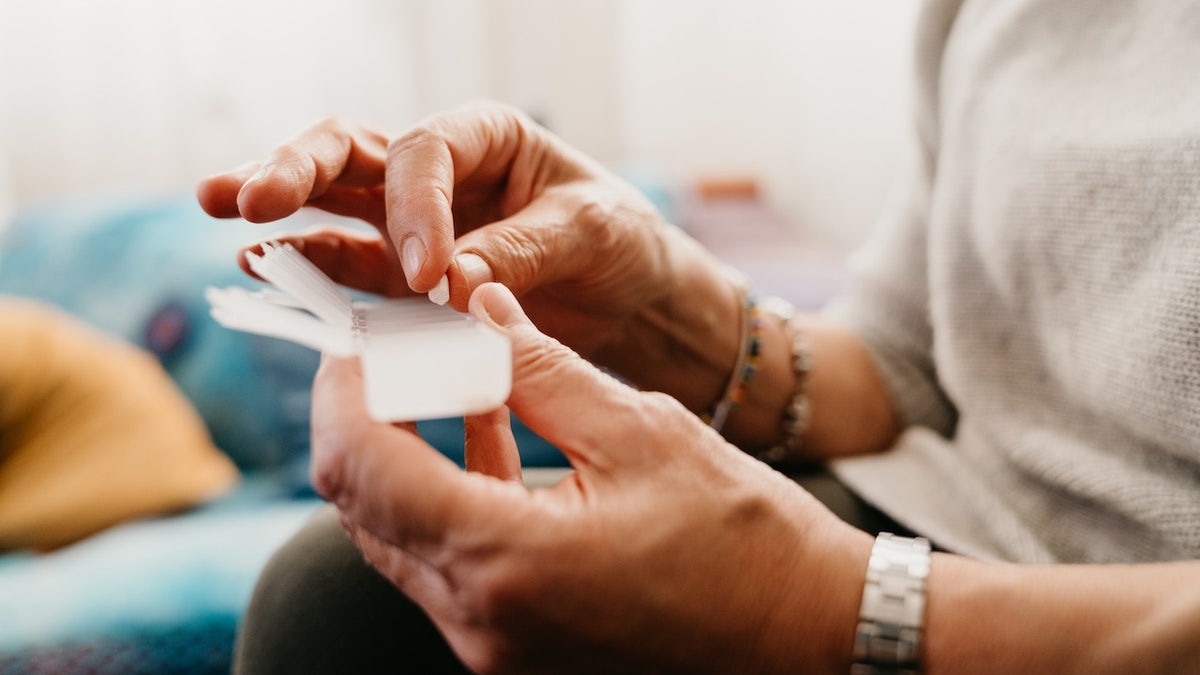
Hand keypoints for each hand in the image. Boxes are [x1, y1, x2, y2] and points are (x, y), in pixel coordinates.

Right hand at [197, 102, 711, 362]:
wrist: (633, 299)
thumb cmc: (620, 244)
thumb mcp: (590, 234)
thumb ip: (520, 252)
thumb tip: (449, 285)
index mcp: (486, 136)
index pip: (425, 153)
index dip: (415, 207)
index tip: (428, 274)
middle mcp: (440, 172)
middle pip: (351, 153)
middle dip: (297, 169)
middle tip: (250, 198)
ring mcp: (412, 222)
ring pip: (331, 201)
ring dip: (277, 210)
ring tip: (226, 216)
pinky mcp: (405, 276)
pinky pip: (349, 267)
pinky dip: (311, 270)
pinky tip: (265, 269)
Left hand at [311, 282, 870, 673]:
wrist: (810, 637)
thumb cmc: (745, 541)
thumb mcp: (641, 432)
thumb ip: (541, 368)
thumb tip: (478, 307)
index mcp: (504, 561)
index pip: (362, 465)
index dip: (344, 388)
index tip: (360, 334)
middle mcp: (479, 618)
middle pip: (363, 504)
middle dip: (365, 414)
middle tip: (396, 346)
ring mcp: (492, 643)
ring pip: (398, 535)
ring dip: (406, 451)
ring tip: (448, 374)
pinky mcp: (514, 647)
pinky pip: (447, 563)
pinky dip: (450, 492)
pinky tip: (489, 430)